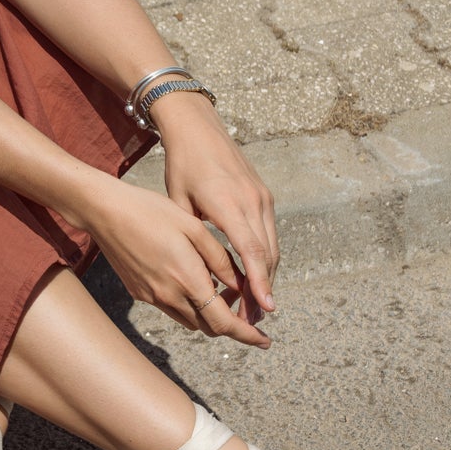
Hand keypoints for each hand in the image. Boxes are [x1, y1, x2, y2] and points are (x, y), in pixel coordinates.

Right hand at [75, 175, 271, 349]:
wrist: (104, 212)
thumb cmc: (151, 212)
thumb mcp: (194, 228)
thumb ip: (221, 261)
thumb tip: (241, 287)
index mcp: (187, 278)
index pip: (223, 322)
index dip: (247, 335)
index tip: (265, 340)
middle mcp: (169, 295)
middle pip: (209, 327)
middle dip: (231, 325)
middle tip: (246, 309)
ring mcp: (151, 296)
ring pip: (191, 320)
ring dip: (209, 314)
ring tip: (219, 289)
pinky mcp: (139, 293)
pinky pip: (171, 308)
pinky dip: (189, 304)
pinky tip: (190, 280)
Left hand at [148, 91, 278, 321]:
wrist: (199, 128)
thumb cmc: (182, 165)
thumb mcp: (178, 201)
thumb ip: (191, 235)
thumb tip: (197, 273)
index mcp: (229, 204)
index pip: (251, 252)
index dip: (258, 283)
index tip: (265, 308)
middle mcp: (253, 202)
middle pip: (267, 255)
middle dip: (264, 290)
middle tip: (256, 321)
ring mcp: (263, 198)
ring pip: (272, 247)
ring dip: (267, 277)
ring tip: (257, 306)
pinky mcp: (265, 196)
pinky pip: (269, 234)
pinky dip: (264, 258)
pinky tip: (255, 277)